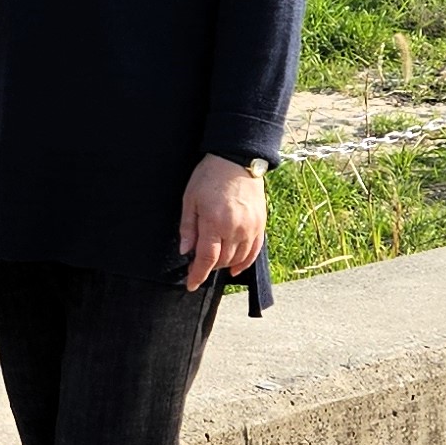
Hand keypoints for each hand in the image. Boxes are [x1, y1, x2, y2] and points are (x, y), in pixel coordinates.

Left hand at [179, 155, 266, 291]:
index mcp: (215, 222)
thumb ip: (188, 228)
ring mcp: (250, 228)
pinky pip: (254, 251)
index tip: (191, 284)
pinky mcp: (260, 224)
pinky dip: (245, 262)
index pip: (206, 259)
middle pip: (222, 261)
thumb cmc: (209, 177)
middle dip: (208, 267)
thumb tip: (185, 251)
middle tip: (197, 265)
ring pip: (238, 258)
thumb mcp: (190, 199)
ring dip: (225, 265)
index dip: (198, 274)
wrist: (237, 160)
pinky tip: (236, 268)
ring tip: (214, 262)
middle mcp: (235, 229)